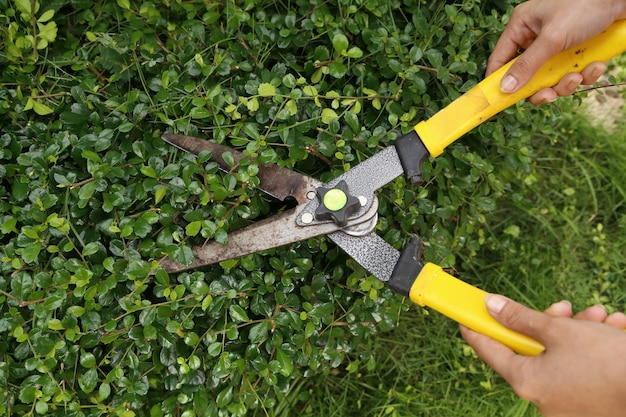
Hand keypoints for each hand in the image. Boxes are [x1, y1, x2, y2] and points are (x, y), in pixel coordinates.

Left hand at [460, 295, 625, 416]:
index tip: (467, 315)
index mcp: (526, 381)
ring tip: (601, 317)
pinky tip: (614, 329)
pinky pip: (583, 369)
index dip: (478, 328)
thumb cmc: (607, 361)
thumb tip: (491, 306)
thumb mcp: (560, 331)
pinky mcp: (590, 405)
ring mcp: (567, 405)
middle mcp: (542, 398)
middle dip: (551, 324)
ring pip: (562, 356)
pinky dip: (595, 348)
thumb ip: (521, 318)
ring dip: (580, 332)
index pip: (489, 350)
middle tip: (565, 308)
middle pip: (532, 350)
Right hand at [488, 0, 625, 103]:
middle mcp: (537, 36)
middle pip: (527, 75)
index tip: (498, 102)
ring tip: (579, 75)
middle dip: (542, 87)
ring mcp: (557, 45)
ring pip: (551, 78)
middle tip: (550, 95)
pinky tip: (596, 65)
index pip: (500, 59)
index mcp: (522, 26)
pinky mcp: (577, 51)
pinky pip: (573, 73)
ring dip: (566, 82)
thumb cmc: (586, 4)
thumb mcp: (553, 37)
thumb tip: (505, 88)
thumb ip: (528, 64)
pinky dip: (585, 74)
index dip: (498, 81)